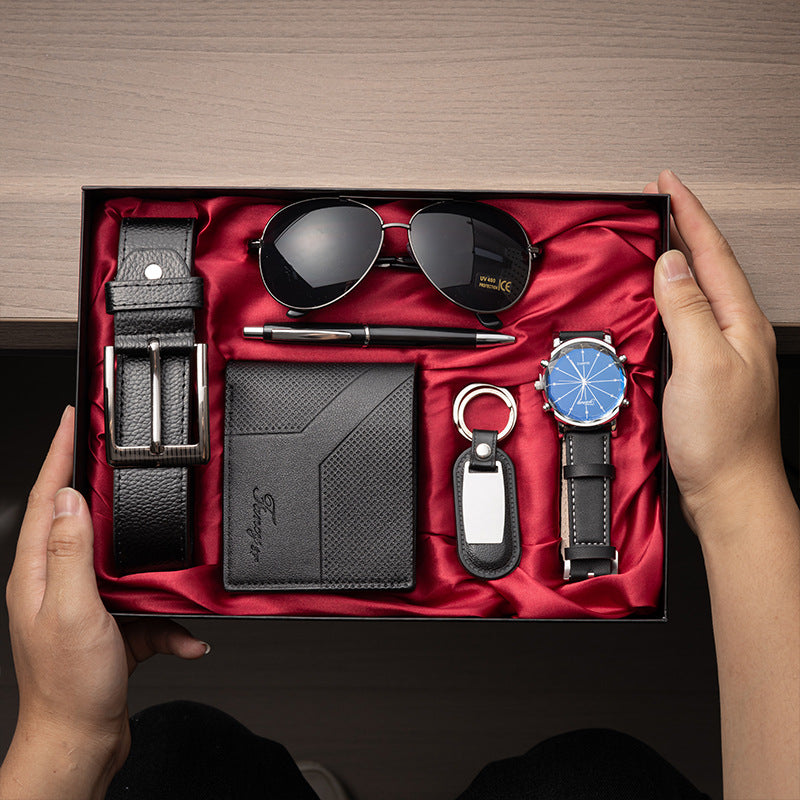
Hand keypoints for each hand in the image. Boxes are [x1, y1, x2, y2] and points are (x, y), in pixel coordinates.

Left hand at [2, 406, 209, 798]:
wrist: (82, 741)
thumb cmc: (70, 686)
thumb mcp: (71, 610)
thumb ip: (69, 551)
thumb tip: (69, 498)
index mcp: (38, 572)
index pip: (46, 497)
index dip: (59, 454)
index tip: (72, 419)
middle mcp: (58, 582)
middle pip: (82, 518)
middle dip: (105, 487)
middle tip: (122, 456)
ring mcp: (85, 602)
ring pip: (122, 558)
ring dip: (153, 560)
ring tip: (171, 549)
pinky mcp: (111, 623)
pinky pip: (148, 606)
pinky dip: (171, 620)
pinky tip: (187, 636)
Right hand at [644, 170, 783, 535]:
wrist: (727, 490)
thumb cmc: (723, 439)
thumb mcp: (702, 364)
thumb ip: (686, 309)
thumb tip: (670, 264)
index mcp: (738, 322)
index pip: (711, 253)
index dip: (688, 214)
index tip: (667, 184)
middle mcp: (731, 332)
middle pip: (706, 266)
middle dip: (682, 228)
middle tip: (658, 203)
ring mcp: (717, 352)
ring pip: (693, 292)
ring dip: (674, 261)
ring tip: (653, 240)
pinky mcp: (699, 372)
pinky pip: (681, 321)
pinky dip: (664, 300)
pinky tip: (652, 302)